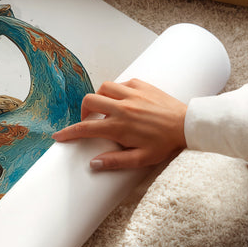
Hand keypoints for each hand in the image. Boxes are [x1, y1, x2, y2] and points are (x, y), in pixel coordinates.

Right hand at [52, 78, 187, 170]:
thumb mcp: (141, 159)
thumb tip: (93, 164)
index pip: (85, 128)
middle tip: (89, 121)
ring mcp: (132, 94)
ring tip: (106, 109)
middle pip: (89, 101)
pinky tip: (123, 100)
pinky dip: (117, 90)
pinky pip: (122, 83)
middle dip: (83, 111)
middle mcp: (122, 107)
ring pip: (103, 87)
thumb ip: (116, 162)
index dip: (68, 133)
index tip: (59, 136)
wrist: (188, 125)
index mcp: (119, 126)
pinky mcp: (142, 85)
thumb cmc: (166, 144)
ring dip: (100, 97)